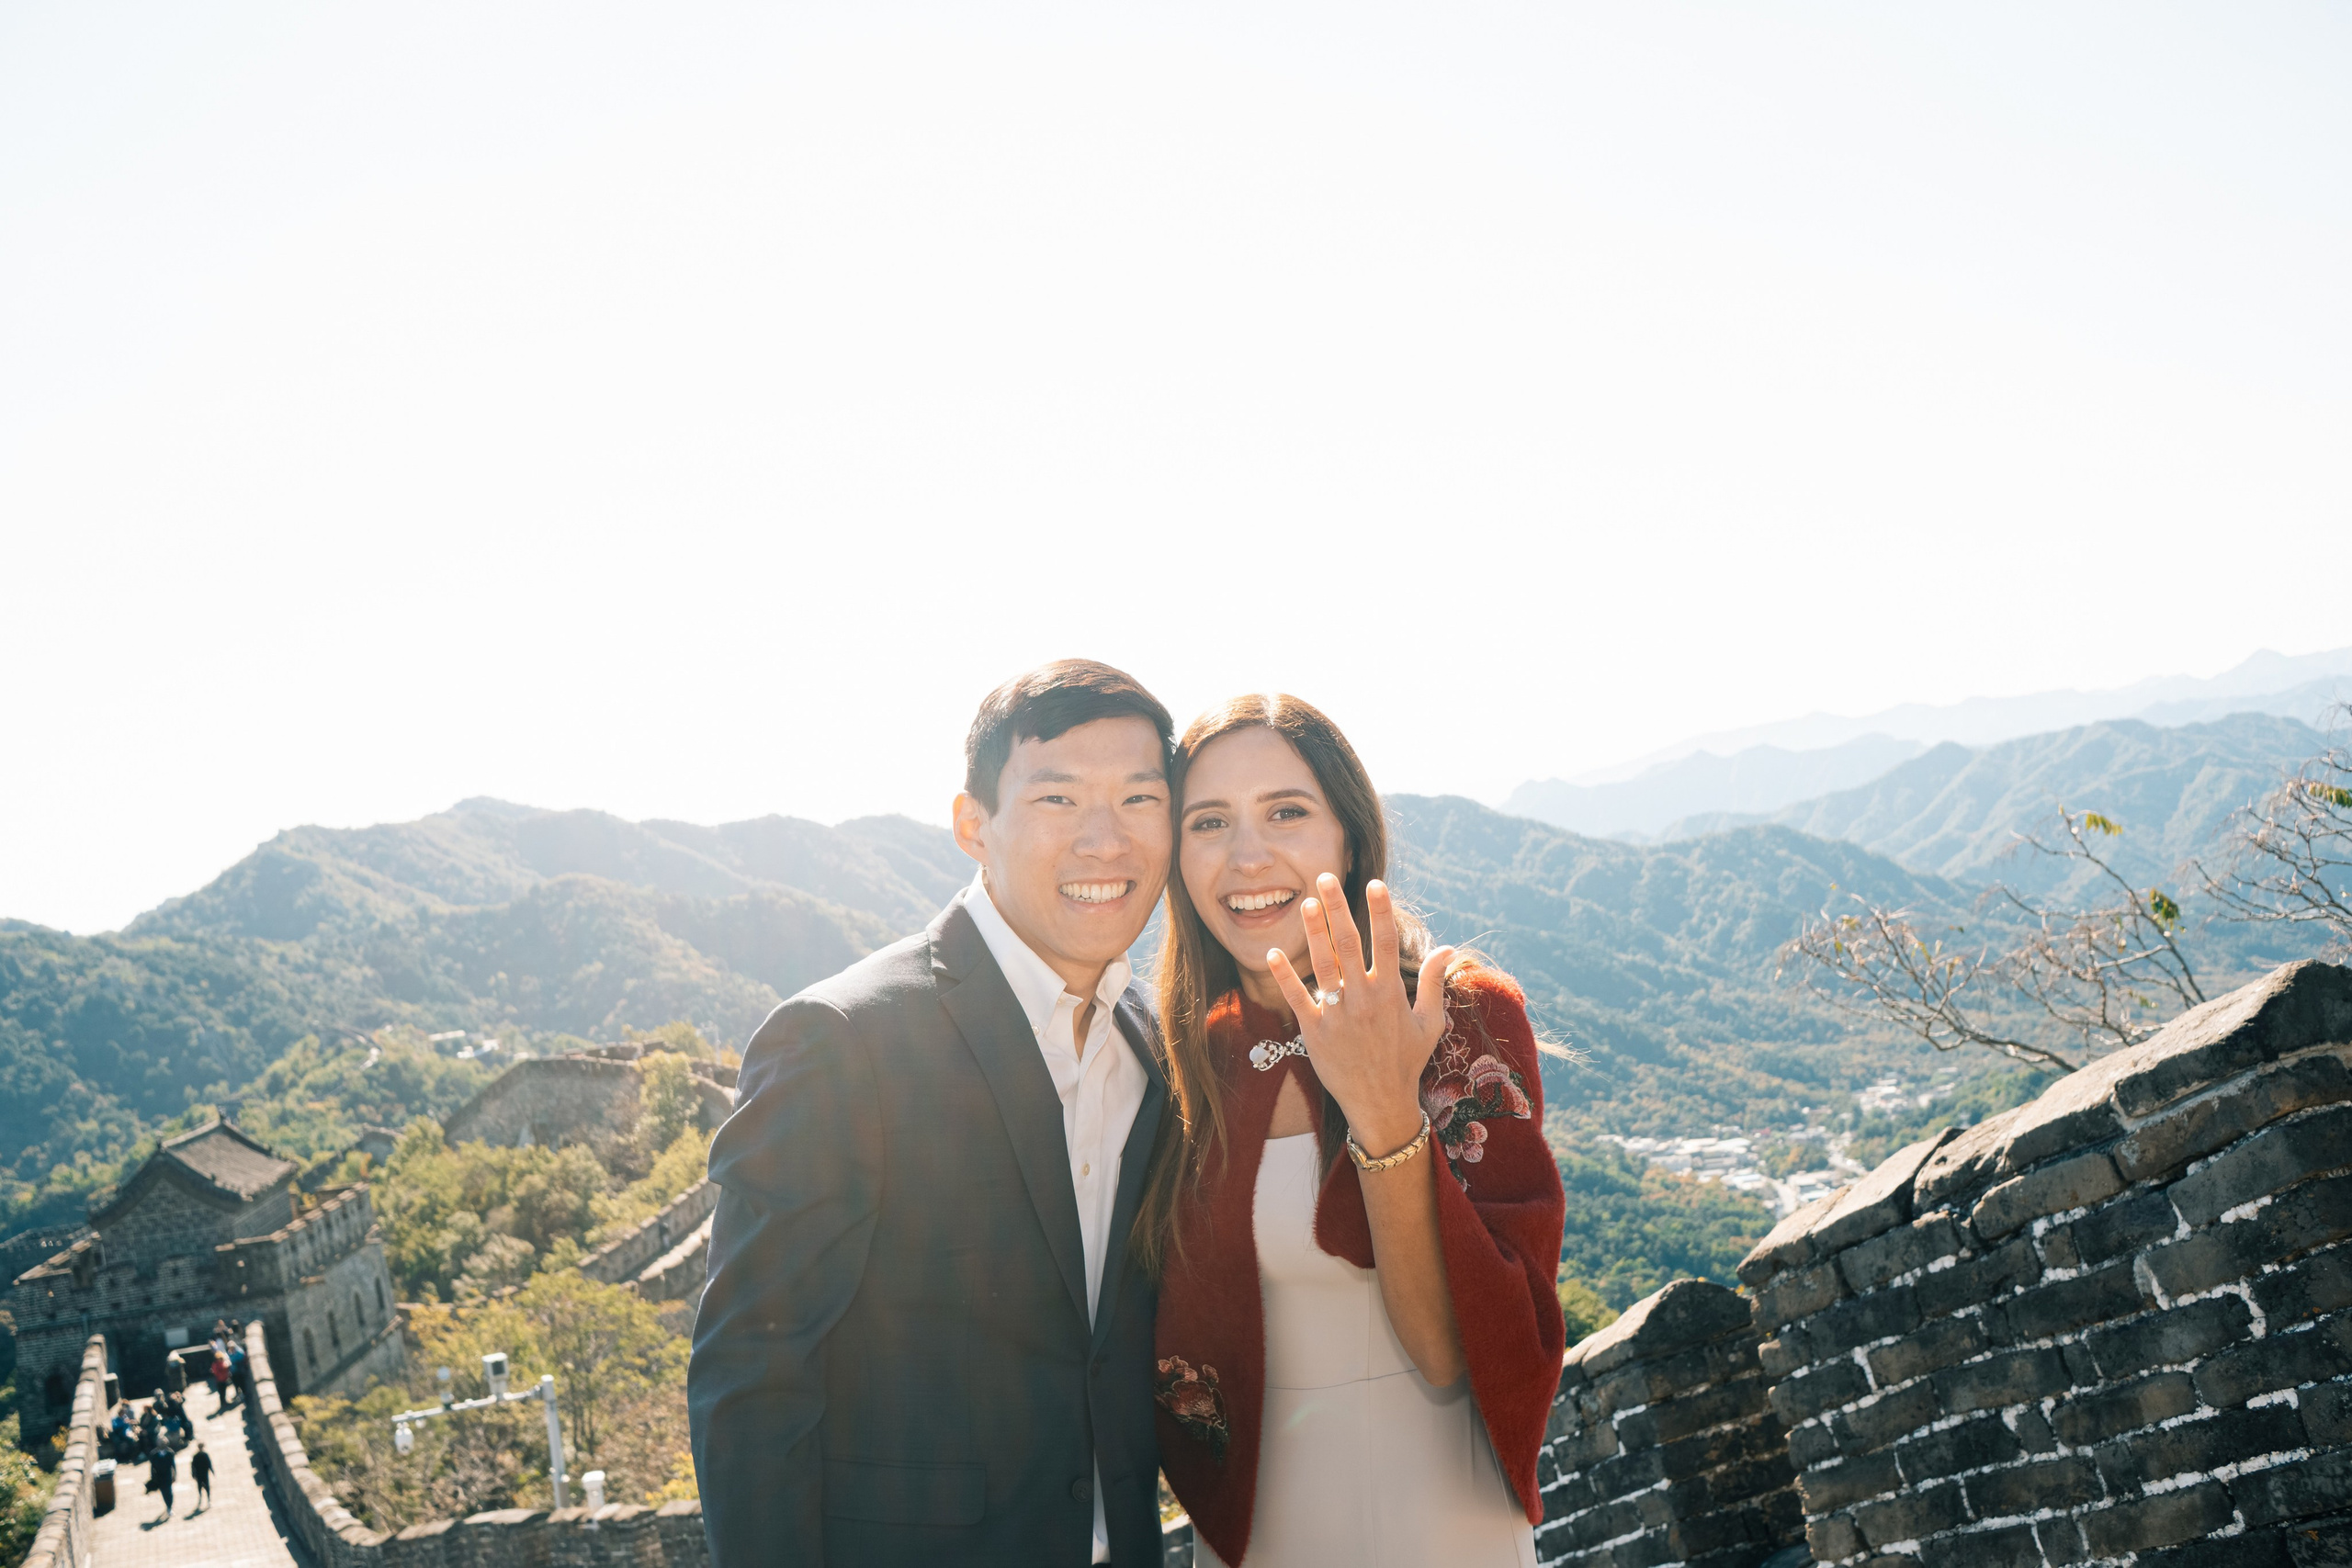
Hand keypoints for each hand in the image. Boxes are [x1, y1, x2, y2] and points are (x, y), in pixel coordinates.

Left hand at [1268, 874, 1452, 1159]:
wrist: (1379, 1104)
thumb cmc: (1406, 1061)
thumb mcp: (1429, 1024)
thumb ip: (1436, 984)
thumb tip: (1448, 948)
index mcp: (1391, 994)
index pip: (1387, 943)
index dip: (1381, 911)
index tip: (1375, 883)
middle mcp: (1363, 999)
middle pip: (1348, 944)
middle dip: (1337, 908)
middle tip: (1325, 877)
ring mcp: (1337, 1015)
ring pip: (1322, 965)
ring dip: (1312, 932)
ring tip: (1305, 903)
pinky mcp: (1314, 1031)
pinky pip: (1296, 998)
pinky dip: (1284, 976)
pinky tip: (1273, 952)